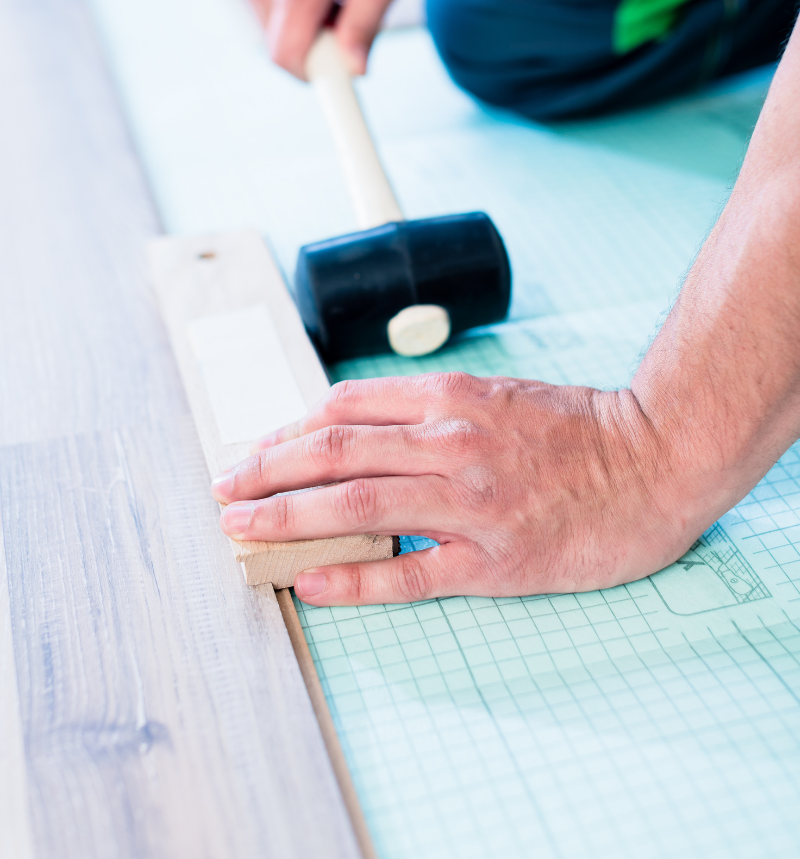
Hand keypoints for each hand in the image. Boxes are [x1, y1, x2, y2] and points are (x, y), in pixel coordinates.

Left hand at [209, 372, 713, 605]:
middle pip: (335, 453)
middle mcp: (451, 444)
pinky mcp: (496, 561)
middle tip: (221, 487)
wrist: (655, 458)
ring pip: (358, 508)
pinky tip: (309, 582)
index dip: (288, 431)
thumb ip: (429, 407)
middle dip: (266, 470)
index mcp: (450, 399)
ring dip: (288, 517)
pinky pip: (409, 573)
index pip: (345, 409)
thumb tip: (355, 426)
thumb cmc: (578, 427)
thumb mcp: (497, 394)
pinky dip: (353, 579)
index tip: (255, 450)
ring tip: (239, 529)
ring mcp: (471, 505)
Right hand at [227, 0, 402, 79]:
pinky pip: (262, 11)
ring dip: (301, 26)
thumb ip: (367, 24)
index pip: (287, 56)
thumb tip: (355, 69)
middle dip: (313, 47)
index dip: (310, 76)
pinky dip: (286, 8)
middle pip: (281, 48)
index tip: (332, 81)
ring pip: (271, 32)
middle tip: (340, 16)